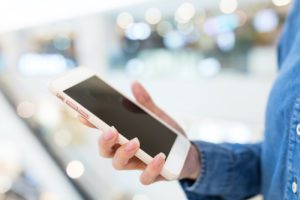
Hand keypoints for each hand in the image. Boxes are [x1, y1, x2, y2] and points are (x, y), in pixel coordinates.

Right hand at [79, 81, 200, 183]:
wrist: (187, 152)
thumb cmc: (167, 134)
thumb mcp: (157, 116)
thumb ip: (145, 103)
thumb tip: (135, 84)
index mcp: (124, 135)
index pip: (103, 129)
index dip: (92, 123)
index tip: (83, 115)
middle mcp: (126, 150)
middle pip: (105, 150)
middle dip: (104, 141)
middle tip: (112, 131)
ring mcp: (137, 163)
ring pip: (119, 164)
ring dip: (124, 153)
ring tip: (135, 141)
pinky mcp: (151, 174)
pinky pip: (144, 177)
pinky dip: (151, 168)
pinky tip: (160, 157)